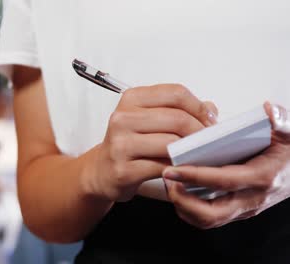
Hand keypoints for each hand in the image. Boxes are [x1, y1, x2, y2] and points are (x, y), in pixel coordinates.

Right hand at [81, 84, 217, 201]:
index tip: (210, 121)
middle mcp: (122, 118)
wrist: (102, 171)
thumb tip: (210, 109)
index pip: (175, 93)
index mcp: (131, 99)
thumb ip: (177, 110)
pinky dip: (179, 168)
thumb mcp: (148, 119)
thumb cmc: (129, 143)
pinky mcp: (124, 170)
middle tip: (210, 142)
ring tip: (199, 155)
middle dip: (200, 132)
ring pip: (171, 143)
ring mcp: (121, 144)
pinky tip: (183, 169)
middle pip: (177, 118)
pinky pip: (162, 167)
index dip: (199, 107)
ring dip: (192, 151)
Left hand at [163, 102, 289, 228]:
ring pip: (208, 220)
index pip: (224, 181)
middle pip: (212, 213)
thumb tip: (269, 111)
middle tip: (166, 180)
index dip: (196, 176)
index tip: (172, 169)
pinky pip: (208, 218)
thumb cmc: (288, 152)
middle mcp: (252, 198)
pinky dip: (189, 209)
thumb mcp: (288, 132)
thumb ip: (281, 121)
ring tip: (169, 184)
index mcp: (262, 177)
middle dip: (183, 200)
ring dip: (183, 206)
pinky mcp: (235, 211)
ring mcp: (243, 208)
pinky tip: (179, 191)